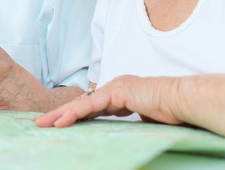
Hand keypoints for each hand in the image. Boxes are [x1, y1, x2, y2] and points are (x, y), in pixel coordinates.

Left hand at [34, 75, 183, 126]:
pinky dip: (74, 114)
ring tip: (42, 123)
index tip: (59, 123)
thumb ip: (131, 123)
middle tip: (40, 122)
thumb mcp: (145, 120)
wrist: (184, 101)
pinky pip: (90, 105)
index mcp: (120, 95)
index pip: (90, 106)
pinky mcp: (116, 91)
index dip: (73, 115)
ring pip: (81, 103)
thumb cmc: (172, 112)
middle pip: (81, 103)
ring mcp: (114, 88)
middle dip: (59, 113)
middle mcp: (114, 88)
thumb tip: (126, 136)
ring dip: (60, 114)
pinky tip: (60, 122)